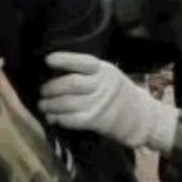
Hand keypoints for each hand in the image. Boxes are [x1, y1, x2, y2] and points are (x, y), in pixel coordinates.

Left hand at [38, 52, 178, 153]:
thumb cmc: (117, 91)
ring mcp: (98, 104)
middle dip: (50, 88)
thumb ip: (86, 72)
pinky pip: (71, 119)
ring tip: (43, 105)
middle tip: (41, 91)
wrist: (140, 116)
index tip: (47, 60)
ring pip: (67, 103)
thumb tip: (54, 71)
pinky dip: (58, 118)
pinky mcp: (95, 121)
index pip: (82, 62)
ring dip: (50, 105)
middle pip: (70, 84)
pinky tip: (52, 117)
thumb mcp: (107, 74)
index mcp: (103, 70)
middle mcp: (100, 85)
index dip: (63, 60)